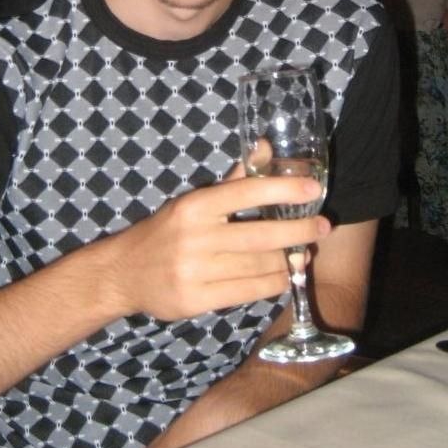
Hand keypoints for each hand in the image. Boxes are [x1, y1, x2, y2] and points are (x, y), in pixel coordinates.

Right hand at [110, 165, 329, 321]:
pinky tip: (284, 277)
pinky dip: (273, 284)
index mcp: (194, 206)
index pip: (245, 192)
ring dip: (288, 262)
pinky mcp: (197, 300)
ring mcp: (195, 272)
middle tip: (323, 226)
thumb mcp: (193, 201)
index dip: (283, 191)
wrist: (124, 273)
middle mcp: (195, 237)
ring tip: (304, 254)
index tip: (313, 189)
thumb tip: (266, 147)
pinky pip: (248, 292)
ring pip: (259, 268)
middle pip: (260, 236)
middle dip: (298, 231)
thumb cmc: (167, 231)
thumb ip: (233, 180)